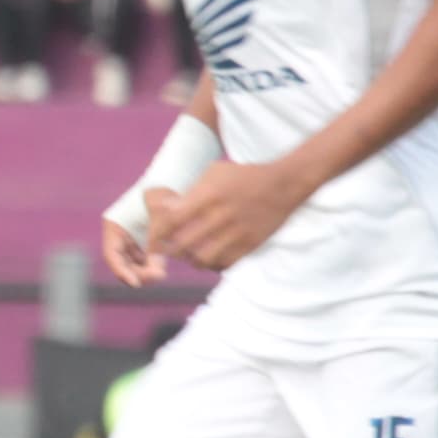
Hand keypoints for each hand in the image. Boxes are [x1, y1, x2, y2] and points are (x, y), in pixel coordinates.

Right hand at [101, 198, 162, 288]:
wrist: (175, 179)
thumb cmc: (163, 193)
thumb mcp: (160, 218)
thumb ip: (157, 244)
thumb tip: (158, 273)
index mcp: (114, 226)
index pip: (112, 255)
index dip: (121, 271)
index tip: (136, 283)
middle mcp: (120, 235)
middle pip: (123, 264)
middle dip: (138, 273)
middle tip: (158, 276)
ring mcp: (133, 240)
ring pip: (135, 265)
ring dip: (146, 271)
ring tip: (161, 272)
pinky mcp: (146, 242)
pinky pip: (147, 260)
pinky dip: (154, 265)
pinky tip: (162, 266)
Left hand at [146, 156, 307, 272]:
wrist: (283, 184)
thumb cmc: (243, 176)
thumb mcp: (213, 173)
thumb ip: (191, 192)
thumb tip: (165, 210)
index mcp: (208, 195)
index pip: (172, 220)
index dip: (157, 234)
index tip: (153, 240)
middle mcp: (221, 215)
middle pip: (183, 244)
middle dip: (170, 250)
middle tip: (168, 250)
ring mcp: (237, 232)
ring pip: (202, 259)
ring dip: (191, 260)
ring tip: (188, 255)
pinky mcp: (251, 244)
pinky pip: (224, 263)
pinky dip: (213, 264)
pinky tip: (210, 257)